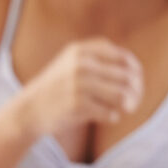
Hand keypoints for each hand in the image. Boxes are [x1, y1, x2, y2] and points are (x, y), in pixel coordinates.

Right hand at [21, 37, 144, 138]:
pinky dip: (113, 116)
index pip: (122, 57)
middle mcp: (80, 64)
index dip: (135, 70)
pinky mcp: (77, 105)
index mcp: (81, 50)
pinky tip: (109, 116)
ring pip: (121, 95)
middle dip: (135, 91)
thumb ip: (99, 60)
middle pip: (125, 77)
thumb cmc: (58, 87)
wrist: (29, 108)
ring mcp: (78, 84)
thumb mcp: (72, 62)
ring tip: (126, 109)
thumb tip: (136, 72)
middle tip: (134, 101)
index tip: (137, 81)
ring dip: (129, 104)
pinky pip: (109, 112)